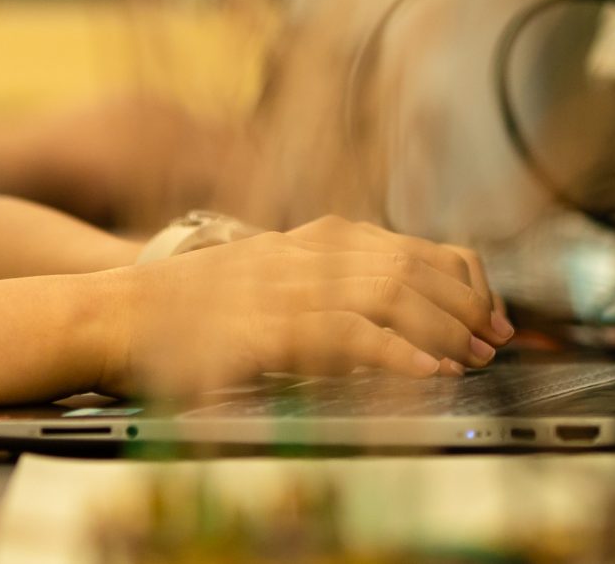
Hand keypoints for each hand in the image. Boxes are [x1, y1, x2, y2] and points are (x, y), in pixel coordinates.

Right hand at [91, 215, 514, 397]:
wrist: (117, 313)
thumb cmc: (190, 310)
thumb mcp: (268, 283)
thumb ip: (323, 288)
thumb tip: (392, 316)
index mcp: (311, 240)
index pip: (408, 245)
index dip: (460, 277)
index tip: (490, 310)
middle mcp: (307, 253)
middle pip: (411, 265)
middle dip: (464, 303)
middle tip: (496, 339)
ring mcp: (289, 286)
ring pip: (392, 293)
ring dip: (443, 328)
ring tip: (474, 357)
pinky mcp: (271, 327)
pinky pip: (351, 335)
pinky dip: (399, 355)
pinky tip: (428, 374)